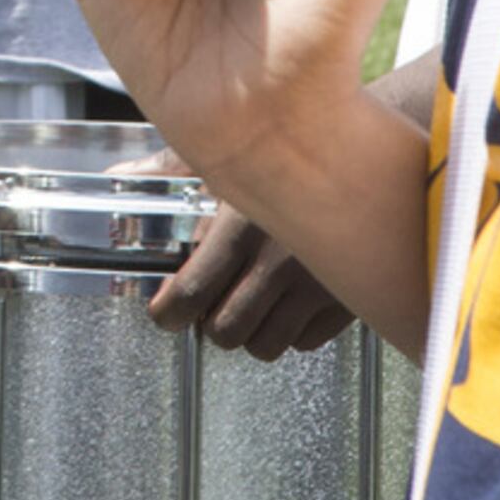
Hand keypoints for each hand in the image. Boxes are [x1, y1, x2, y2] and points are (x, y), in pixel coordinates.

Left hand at [119, 150, 355, 358]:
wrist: (376, 158)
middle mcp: (280, 261)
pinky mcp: (348, 303)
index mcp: (242, 225)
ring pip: (265, 346)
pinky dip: (293, 329)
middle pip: (225, 332)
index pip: (190, 295)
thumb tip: (122, 172)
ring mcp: (317, 286)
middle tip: (214, 301)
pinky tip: (290, 297)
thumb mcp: (228, 153)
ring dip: (252, 330)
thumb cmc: (295, 153)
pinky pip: (306, 343)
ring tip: (253, 298)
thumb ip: (170, 169)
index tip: (165, 312)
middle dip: (212, 322)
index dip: (168, 313)